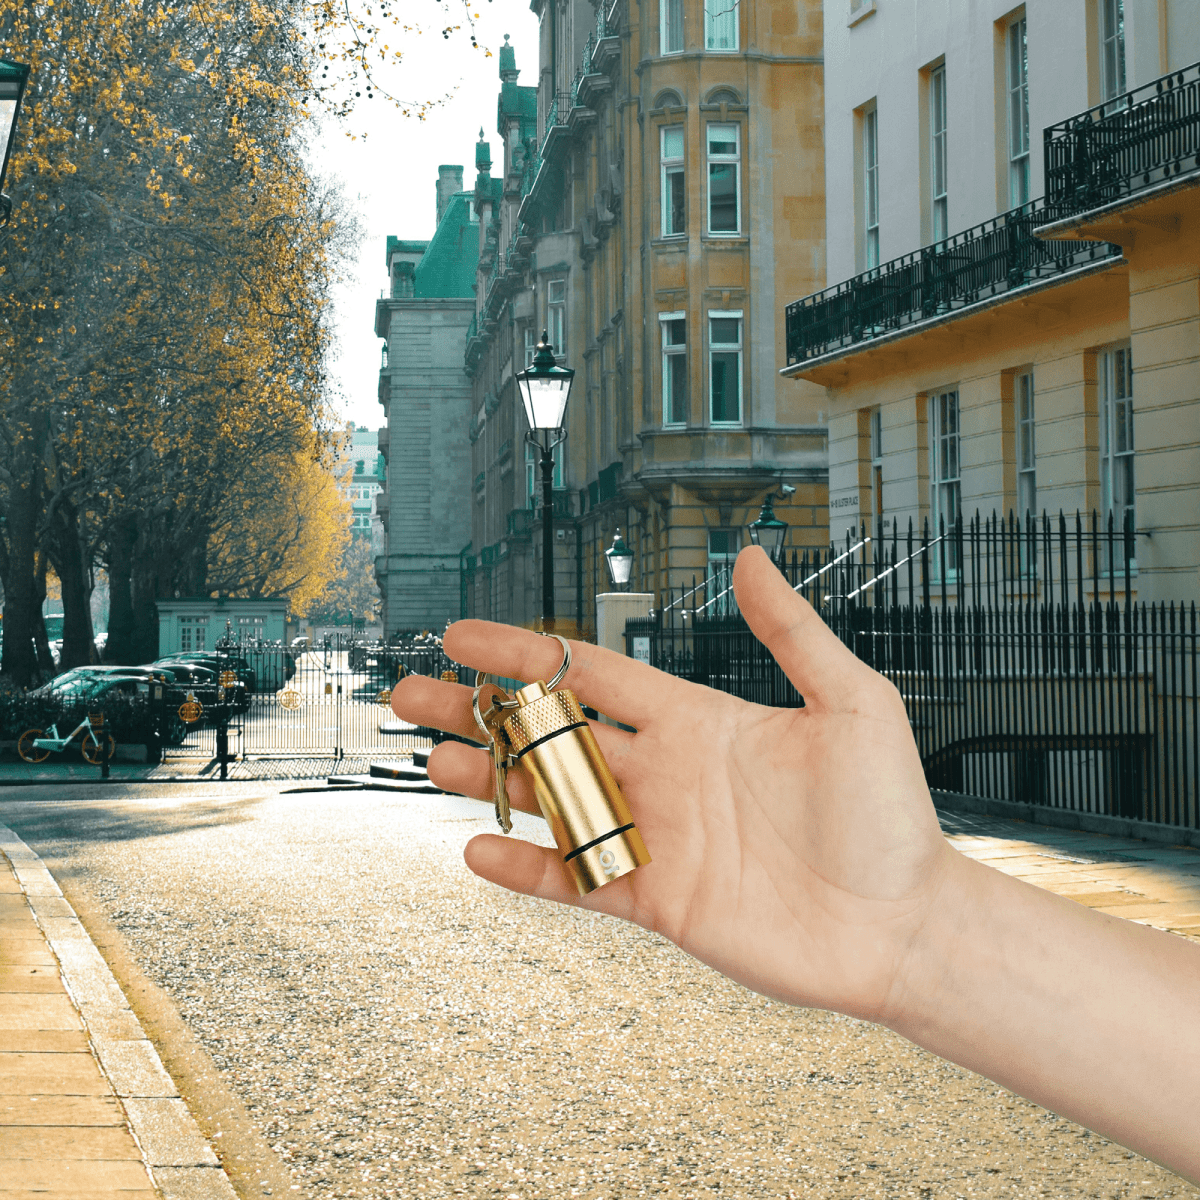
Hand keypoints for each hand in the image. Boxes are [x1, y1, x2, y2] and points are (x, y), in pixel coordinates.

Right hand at [392, 546, 955, 1024]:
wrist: (903, 924)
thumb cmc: (888, 814)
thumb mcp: (852, 703)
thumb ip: (793, 632)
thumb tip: (751, 556)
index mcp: (696, 720)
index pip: (590, 674)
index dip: (524, 653)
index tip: (463, 634)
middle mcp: (663, 772)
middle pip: (550, 732)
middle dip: (479, 711)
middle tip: (411, 694)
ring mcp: (655, 836)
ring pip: (550, 800)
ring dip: (486, 779)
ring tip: (427, 760)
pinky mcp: (657, 899)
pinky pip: (576, 879)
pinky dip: (526, 868)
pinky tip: (477, 850)